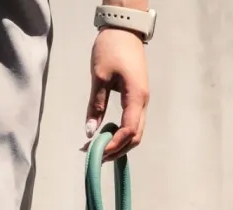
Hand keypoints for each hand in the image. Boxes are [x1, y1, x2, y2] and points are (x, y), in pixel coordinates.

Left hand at [84, 27, 149, 160]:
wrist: (125, 30)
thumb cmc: (112, 49)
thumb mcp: (99, 77)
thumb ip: (95, 105)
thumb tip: (90, 132)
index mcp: (136, 97)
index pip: (129, 130)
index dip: (114, 145)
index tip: (97, 153)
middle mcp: (143, 102)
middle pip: (135, 136)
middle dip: (117, 150)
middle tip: (96, 156)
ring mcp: (142, 101)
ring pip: (136, 131)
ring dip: (119, 143)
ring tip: (99, 149)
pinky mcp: (138, 98)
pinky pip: (133, 122)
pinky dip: (121, 133)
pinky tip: (107, 135)